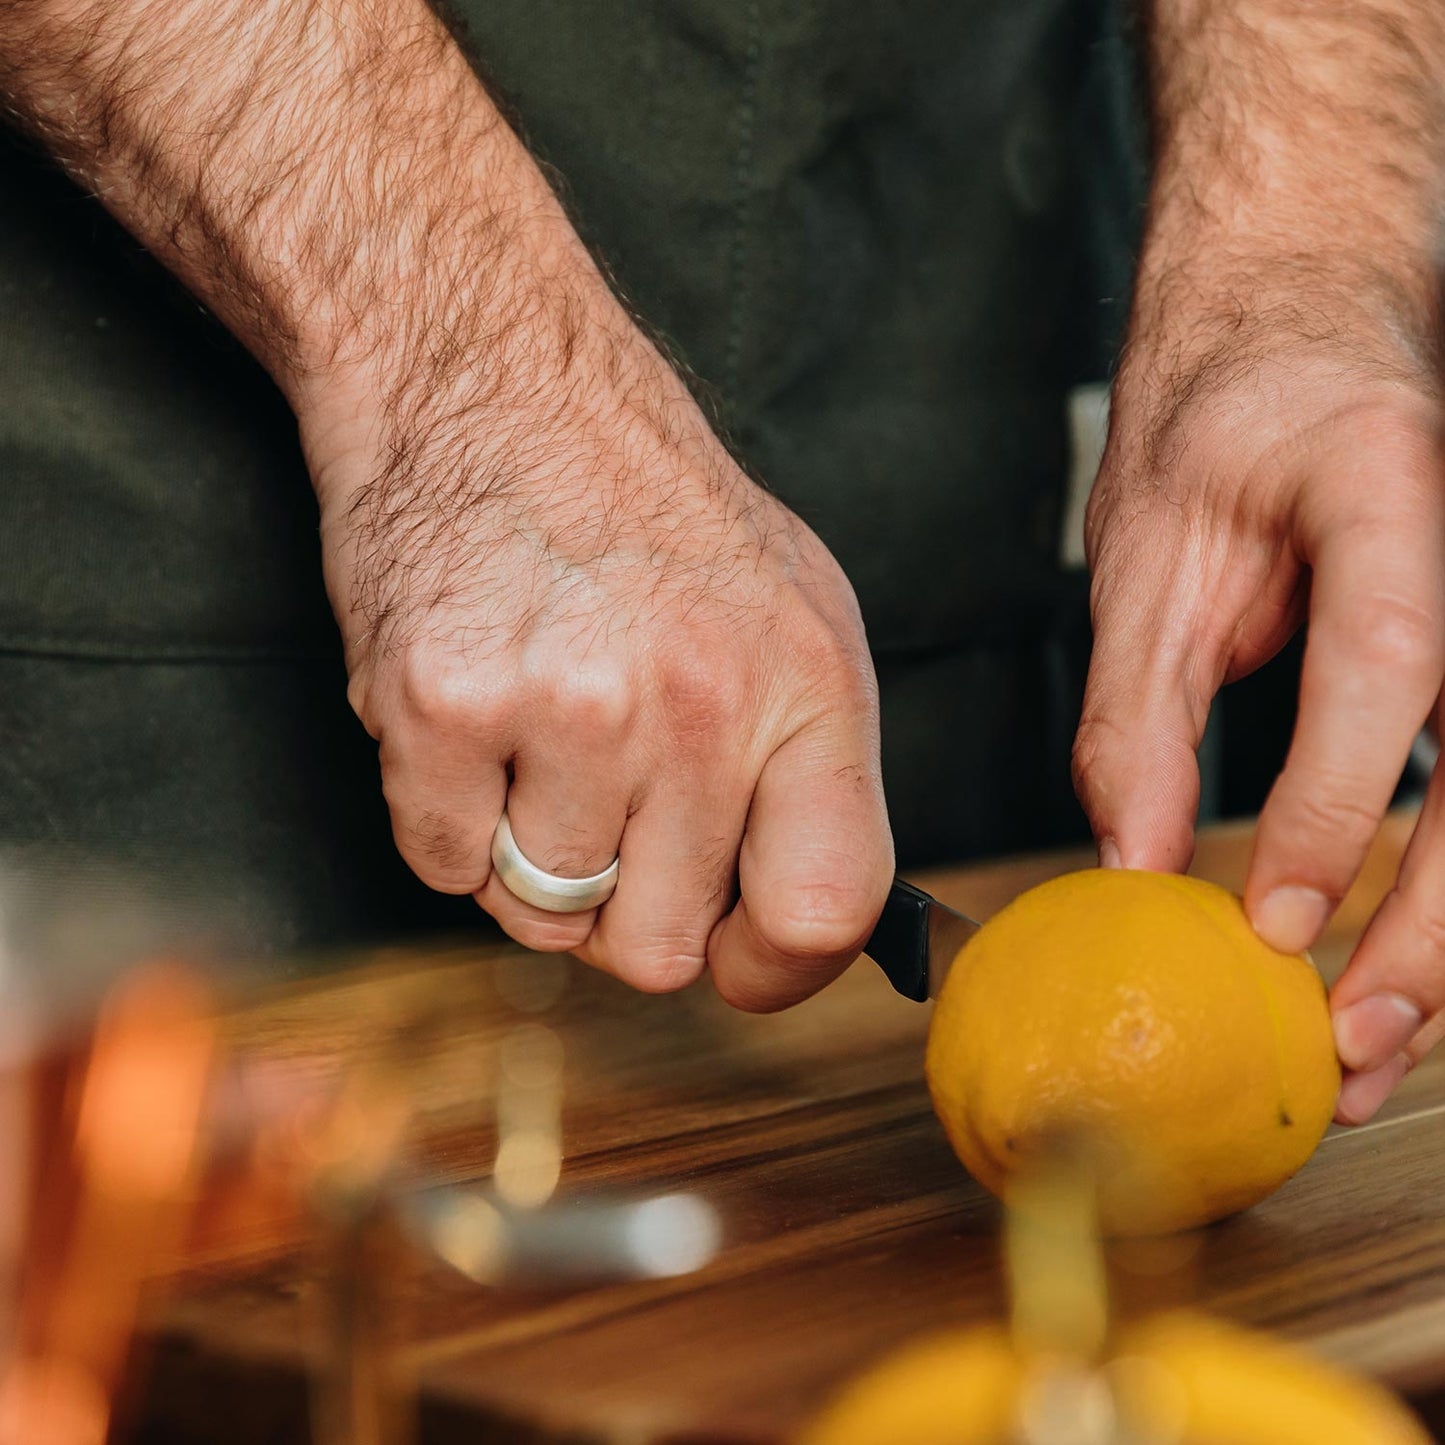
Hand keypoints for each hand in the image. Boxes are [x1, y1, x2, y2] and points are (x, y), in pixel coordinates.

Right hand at [305, 277, 891, 1009]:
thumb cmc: (642, 509)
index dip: (774, 971)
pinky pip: (440, 867)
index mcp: (804, 686)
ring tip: (535, 739)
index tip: (733, 954)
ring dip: (530, 856)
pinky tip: (473, 718)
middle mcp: (697, 704)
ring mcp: (567, 707)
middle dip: (626, 905)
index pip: (824, 912)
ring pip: (542, 917)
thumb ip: (807, 773)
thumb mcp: (791, 613)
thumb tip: (794, 924)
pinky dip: (447, 817)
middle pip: (658, 949)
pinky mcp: (441, 706)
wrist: (490, 381)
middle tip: (604, 806)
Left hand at [1074, 271, 1444, 1123]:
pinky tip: (1403, 968)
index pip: (1388, 660)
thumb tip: (1128, 857)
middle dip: (1428, 923)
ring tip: (1376, 1047)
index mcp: (1384, 488)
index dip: (1333, 802)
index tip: (1267, 916)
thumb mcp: (1147, 550)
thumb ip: (1137, 705)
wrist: (1305, 328)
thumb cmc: (1226, 416)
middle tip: (1348, 1039)